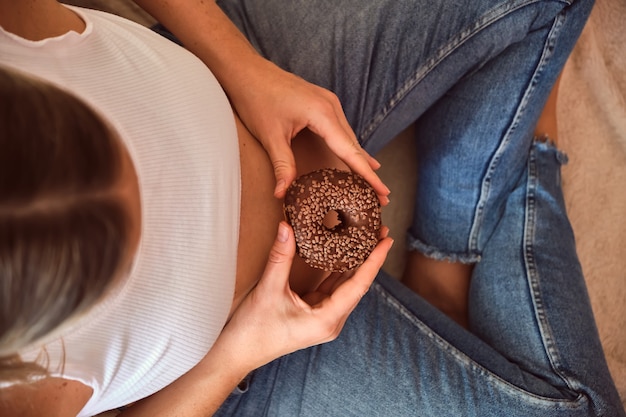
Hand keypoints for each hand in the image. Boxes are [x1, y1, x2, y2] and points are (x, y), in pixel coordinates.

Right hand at [214, 221, 392, 373]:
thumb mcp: (268, 290)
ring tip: (366, 238)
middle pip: (357, 284)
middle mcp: (331, 320)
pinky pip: (332, 288)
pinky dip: (338, 269)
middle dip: (369, 257)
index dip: (374, 260)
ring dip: (355, 262)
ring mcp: (324, 317)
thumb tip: (287, 226)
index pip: (359, 285)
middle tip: (379, 230)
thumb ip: (280, 257)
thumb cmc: (254, 330)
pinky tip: (342, 253)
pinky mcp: (314, 313)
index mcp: (327, 319)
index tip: (386, 239)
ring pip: (346, 286)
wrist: (238, 353)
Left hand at [229, 59, 390, 203]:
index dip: (367, 174)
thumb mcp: (271, 136)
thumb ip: (282, 165)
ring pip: (349, 137)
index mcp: (323, 114)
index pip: (350, 151)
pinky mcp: (322, 103)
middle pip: (355, 145)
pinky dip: (349, 146)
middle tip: (383, 197)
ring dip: (360, 160)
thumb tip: (283, 194)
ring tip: (373, 183)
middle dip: (368, 172)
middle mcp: (331, 106)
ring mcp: (329, 103)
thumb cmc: (257, 98)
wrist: (247, 71)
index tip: (383, 191)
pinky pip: (341, 129)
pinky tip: (358, 157)